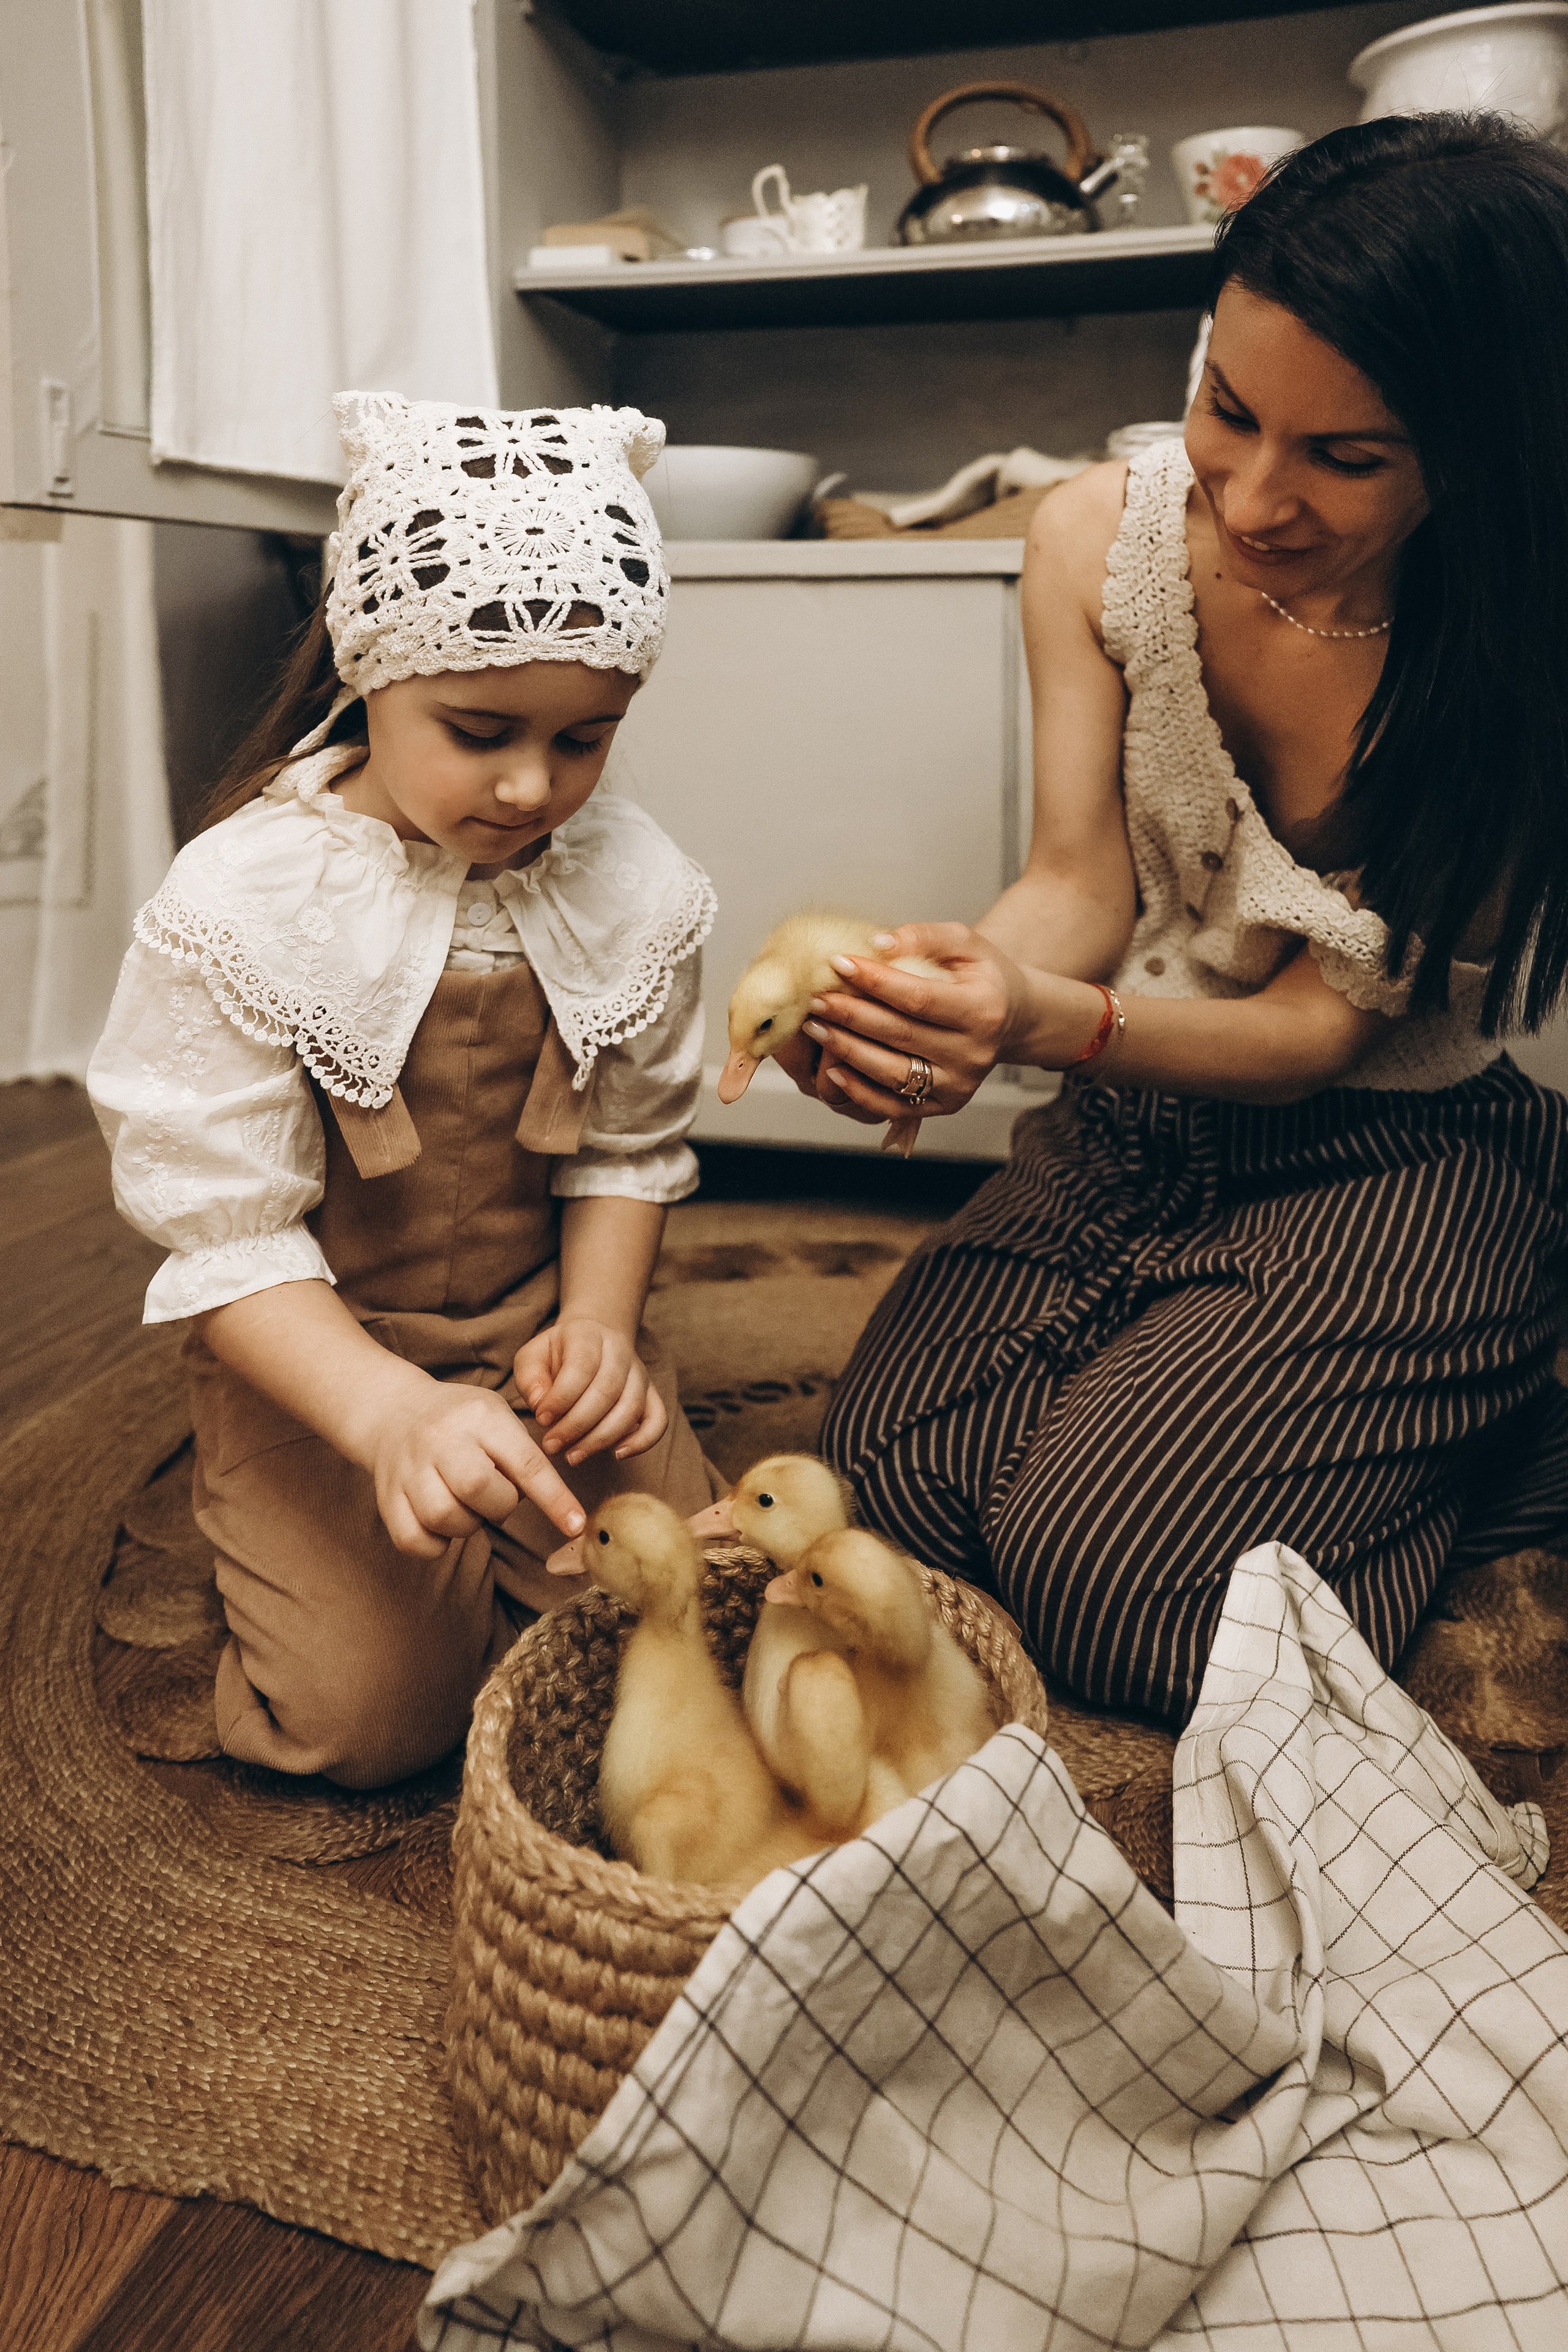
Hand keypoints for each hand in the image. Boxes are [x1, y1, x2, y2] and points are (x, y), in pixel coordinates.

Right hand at [368, 1376, 585, 1559]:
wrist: (394, 1411)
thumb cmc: (462, 1421)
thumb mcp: (498, 1418)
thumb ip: (525, 1456)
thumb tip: (554, 1507)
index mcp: (480, 1417)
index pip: (525, 1463)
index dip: (555, 1499)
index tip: (577, 1526)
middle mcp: (441, 1438)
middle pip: (479, 1489)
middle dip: (499, 1506)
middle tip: (495, 1497)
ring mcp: (409, 1468)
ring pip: (445, 1518)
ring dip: (467, 1524)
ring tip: (466, 1505)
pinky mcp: (387, 1498)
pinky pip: (415, 1541)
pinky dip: (435, 1544)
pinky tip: (441, 1523)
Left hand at [513, 1317, 666, 1466]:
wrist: (592, 1341)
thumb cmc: (558, 1355)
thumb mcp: (533, 1357)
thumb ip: (530, 1378)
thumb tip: (540, 1405)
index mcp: (588, 1335)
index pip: (582, 1366)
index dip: (561, 1397)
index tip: (541, 1418)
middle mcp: (620, 1351)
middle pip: (607, 1390)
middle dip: (577, 1425)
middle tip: (552, 1445)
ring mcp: (639, 1374)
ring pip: (630, 1408)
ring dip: (601, 1438)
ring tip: (573, 1456)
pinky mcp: (651, 1395)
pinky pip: (658, 1420)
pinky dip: (643, 1441)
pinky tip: (617, 1454)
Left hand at [793, 923, 1031, 1128]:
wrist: (1012, 1019)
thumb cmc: (983, 976)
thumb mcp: (966, 942)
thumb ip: (925, 936)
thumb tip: (878, 942)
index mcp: (983, 1009)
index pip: (919, 998)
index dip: (875, 981)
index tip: (838, 962)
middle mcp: (974, 1053)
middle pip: (900, 1036)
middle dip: (850, 1015)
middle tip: (814, 997)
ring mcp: (959, 1084)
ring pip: (892, 1073)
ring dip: (847, 1051)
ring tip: (816, 1026)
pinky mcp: (944, 1105)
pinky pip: (894, 1104)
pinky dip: (860, 1091)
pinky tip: (834, 1068)